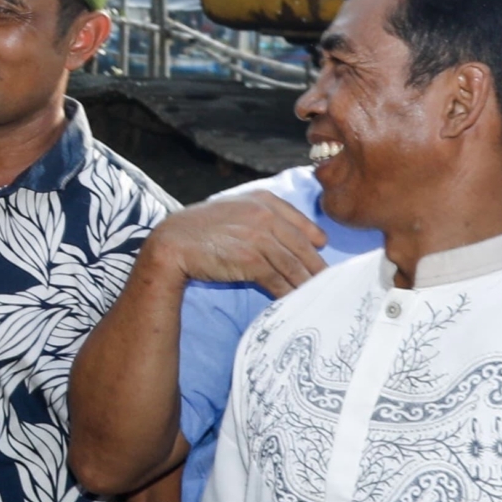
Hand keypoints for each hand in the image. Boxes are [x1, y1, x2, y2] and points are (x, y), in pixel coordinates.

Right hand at [148, 193, 326, 297]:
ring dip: (306, 284)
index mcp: (263, 200)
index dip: (314, 238)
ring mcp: (259, 237)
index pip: (300, 221)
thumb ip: (260, 218)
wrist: (173, 243)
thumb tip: (283, 237)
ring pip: (294, 265)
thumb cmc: (201, 230)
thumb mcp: (234, 212)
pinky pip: (279, 280)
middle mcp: (265, 215)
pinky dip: (288, 293)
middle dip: (316, 267)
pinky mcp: (251, 260)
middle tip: (328, 282)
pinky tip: (293, 301)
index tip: (322, 250)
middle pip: (302, 246)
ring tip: (315, 296)